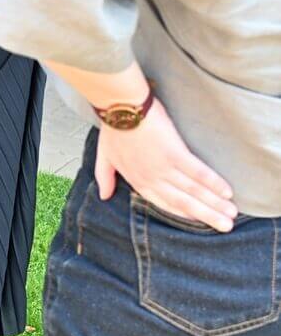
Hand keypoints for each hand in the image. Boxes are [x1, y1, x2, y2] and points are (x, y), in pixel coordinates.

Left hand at [96, 100, 236, 231]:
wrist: (120, 108)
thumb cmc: (113, 129)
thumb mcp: (104, 157)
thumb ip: (105, 177)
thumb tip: (104, 196)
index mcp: (137, 180)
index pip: (164, 203)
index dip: (184, 213)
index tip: (200, 221)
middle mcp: (152, 178)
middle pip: (183, 202)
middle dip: (206, 215)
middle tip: (226, 226)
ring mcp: (163, 167)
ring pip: (193, 190)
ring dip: (215, 203)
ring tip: (232, 213)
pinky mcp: (174, 153)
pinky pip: (198, 172)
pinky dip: (213, 183)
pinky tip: (227, 191)